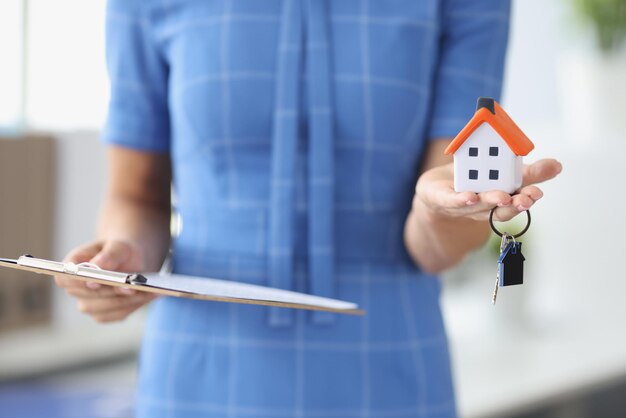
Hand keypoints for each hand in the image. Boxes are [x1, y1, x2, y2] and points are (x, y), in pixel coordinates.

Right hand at [54, 240, 158, 322]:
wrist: (131, 261)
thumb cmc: (120, 250)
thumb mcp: (118, 247)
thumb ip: (108, 255)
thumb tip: (96, 267)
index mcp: (72, 267)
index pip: (66, 278)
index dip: (78, 282)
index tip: (95, 282)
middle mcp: (76, 289)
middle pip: (90, 297)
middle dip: (113, 293)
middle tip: (134, 288)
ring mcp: (89, 304)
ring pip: (105, 309)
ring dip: (128, 301)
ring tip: (150, 291)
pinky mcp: (104, 314)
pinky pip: (119, 314)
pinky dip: (135, 305)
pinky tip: (150, 295)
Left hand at [415, 158, 561, 221]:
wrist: (434, 191)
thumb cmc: (468, 178)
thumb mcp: (494, 168)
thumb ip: (518, 164)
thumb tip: (556, 164)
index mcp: (502, 194)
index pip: (521, 194)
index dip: (534, 190)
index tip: (552, 175)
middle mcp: (487, 205)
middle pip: (505, 208)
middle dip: (518, 203)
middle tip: (528, 198)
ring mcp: (465, 206)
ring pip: (481, 207)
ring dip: (493, 202)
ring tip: (502, 197)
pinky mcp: (443, 201)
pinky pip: (453, 202)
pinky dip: (462, 201)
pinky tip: (470, 197)